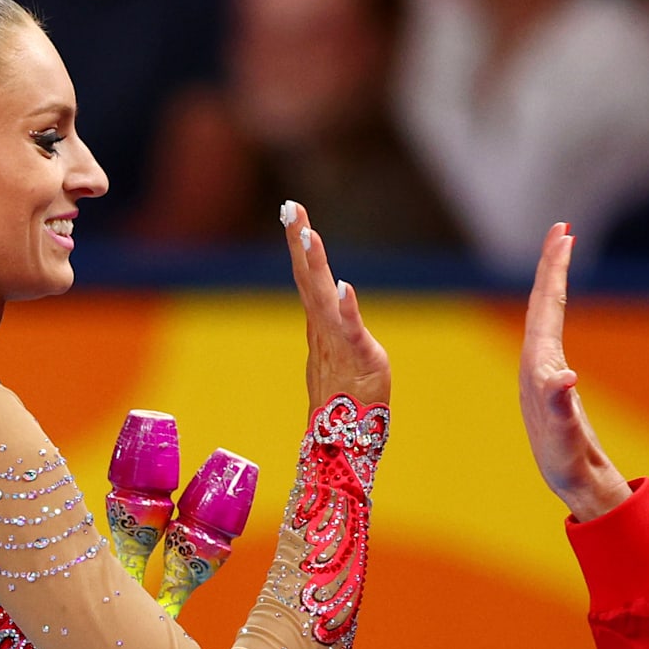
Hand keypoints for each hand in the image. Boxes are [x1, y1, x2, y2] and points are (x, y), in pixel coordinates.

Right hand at [282, 201, 391, 411]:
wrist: (344, 441)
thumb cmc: (345, 399)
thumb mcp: (341, 354)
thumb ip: (338, 326)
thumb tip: (337, 295)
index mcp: (320, 325)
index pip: (307, 276)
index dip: (300, 244)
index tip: (292, 211)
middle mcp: (323, 328)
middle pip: (307, 277)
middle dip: (300, 240)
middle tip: (291, 207)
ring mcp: (337, 341)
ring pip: (322, 296)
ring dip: (315, 266)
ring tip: (309, 234)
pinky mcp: (358, 356)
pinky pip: (349, 330)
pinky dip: (346, 308)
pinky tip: (343, 286)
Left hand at [518, 222, 631, 521]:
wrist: (565, 480)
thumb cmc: (563, 458)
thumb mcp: (563, 433)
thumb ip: (562, 403)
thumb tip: (565, 376)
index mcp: (537, 364)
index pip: (546, 305)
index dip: (554, 269)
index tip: (564, 234)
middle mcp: (535, 360)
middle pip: (542, 300)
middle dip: (551, 263)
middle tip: (562, 227)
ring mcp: (542, 367)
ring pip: (546, 311)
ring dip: (553, 279)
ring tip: (562, 250)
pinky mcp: (552, 376)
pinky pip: (554, 327)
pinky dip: (557, 305)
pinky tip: (558, 302)